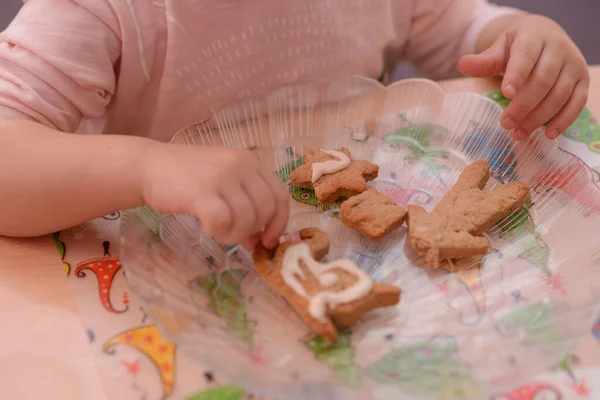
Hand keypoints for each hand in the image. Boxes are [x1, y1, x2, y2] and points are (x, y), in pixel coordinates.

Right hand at [141, 143, 288, 248]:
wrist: (148, 166)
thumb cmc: (188, 178)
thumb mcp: (224, 181)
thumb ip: (245, 203)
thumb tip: (260, 239)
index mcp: (250, 162)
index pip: (280, 196)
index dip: (279, 223)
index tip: (267, 241)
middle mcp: (240, 165)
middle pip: (266, 210)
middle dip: (255, 232)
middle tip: (238, 239)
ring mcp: (221, 177)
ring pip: (247, 219)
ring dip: (235, 235)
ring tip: (218, 232)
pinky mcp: (201, 192)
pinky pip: (223, 222)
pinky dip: (219, 233)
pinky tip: (207, 228)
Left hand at [460, 15, 588, 139]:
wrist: (546, 36)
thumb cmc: (518, 46)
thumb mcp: (500, 49)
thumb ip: (485, 61)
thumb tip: (463, 64)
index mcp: (534, 37)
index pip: (526, 56)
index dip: (517, 75)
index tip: (505, 94)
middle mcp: (559, 49)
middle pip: (543, 80)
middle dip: (523, 105)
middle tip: (505, 124)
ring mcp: (573, 66)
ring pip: (559, 94)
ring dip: (539, 117)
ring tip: (518, 133)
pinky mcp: (582, 81)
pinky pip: (577, 103)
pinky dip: (564, 120)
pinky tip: (547, 134)